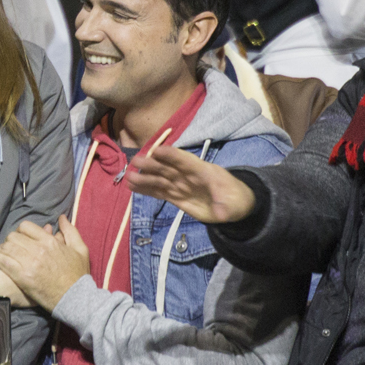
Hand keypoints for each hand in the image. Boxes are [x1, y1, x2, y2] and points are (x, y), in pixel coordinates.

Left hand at [0, 217, 90, 312]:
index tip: (22, 237)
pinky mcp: (22, 277)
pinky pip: (4, 261)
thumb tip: (61, 218)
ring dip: (3, 249)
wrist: (74, 298)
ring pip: (6, 247)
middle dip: (11, 240)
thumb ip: (70, 231)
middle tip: (12, 247)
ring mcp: (30, 263)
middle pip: (13, 236)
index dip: (21, 230)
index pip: (25, 226)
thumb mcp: (80, 250)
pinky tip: (0, 261)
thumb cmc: (78, 275)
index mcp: (50, 241)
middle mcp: (38, 250)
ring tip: (4, 254)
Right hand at [126, 145, 257, 223]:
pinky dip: (147, 189)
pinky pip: (159, 192)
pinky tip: (133, 186)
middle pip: (169, 168)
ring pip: (161, 180)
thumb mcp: (234, 203)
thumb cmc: (236, 198)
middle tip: (135, 161)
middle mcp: (189, 176)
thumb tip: (220, 213)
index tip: (157, 151)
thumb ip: (225, 206)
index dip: (172, 156)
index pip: (186, 161)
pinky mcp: (177, 196)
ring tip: (129, 176)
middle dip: (153, 164)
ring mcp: (181, 185)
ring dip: (145, 177)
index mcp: (203, 171)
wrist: (235, 205)